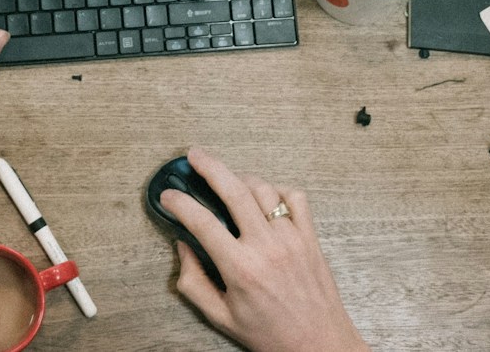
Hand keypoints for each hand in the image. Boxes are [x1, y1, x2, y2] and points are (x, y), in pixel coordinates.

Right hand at [161, 147, 366, 351]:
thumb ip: (194, 283)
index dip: (180, 203)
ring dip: (241, 178)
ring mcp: (291, 238)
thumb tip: (182, 248)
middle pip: (234, 190)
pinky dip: (277, 190)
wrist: (320, 344)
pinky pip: (295, 198)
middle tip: (195, 156)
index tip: (169, 196)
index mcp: (240, 268)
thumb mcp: (222, 317)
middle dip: (209, 166)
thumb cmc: (272, 334)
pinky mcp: (310, 237)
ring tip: (228, 179)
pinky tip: (265, 196)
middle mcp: (266, 247)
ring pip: (263, 189)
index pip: (202, 222)